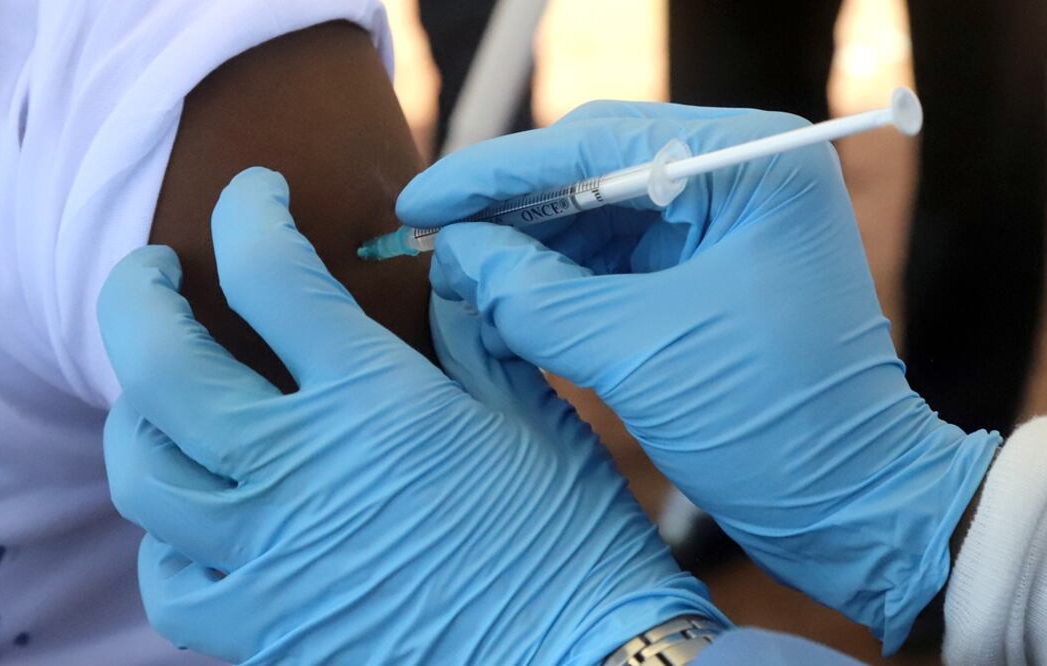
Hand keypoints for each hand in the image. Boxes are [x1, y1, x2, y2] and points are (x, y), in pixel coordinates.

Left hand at [97, 167, 724, 663]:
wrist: (579, 659)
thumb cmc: (567, 532)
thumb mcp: (530, 408)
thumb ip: (471, 323)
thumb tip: (441, 257)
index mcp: (373, 402)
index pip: (270, 275)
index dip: (249, 213)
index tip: (255, 193)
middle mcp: (300, 473)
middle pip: (161, 364)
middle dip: (137, 294)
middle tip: (149, 269)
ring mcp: (271, 558)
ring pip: (142, 472)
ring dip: (134, 411)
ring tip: (159, 388)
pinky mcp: (268, 629)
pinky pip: (171, 580)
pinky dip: (166, 535)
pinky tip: (199, 512)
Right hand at [396, 102, 1001, 652]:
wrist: (851, 502)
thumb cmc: (776, 422)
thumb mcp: (641, 353)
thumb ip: (538, 296)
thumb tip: (456, 253)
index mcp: (750, 164)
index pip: (596, 143)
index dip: (495, 173)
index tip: (420, 200)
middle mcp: (741, 174)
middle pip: (592, 170)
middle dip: (508, 209)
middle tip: (425, 236)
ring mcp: (724, 221)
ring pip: (596, 216)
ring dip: (527, 247)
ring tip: (457, 274)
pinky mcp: (707, 269)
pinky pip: (614, 260)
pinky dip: (559, 281)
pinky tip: (507, 299)